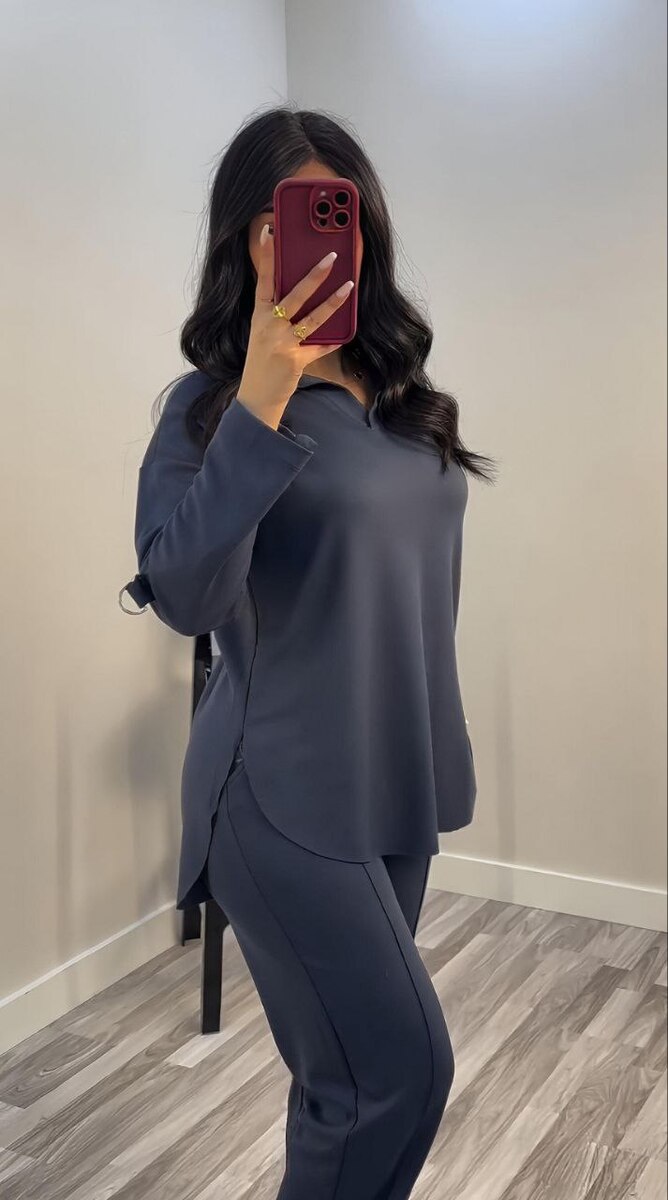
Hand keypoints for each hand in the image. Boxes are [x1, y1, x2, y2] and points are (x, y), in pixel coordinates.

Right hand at [237, 223, 354, 428]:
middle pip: (295, 295)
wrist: (257, 395)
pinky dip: (332, 341)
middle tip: (332, 257)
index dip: (265, 255)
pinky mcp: (296, 360)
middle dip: (315, 275)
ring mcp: (283, 343)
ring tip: (348, 287)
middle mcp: (269, 326)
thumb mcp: (262, 331)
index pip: (262, 279)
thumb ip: (277, 311)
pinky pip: (320, 346)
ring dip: (333, 302)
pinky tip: (344, 334)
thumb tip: (301, 290)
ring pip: (313, 318)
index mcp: (259, 315)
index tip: (269, 231)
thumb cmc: (262, 360)